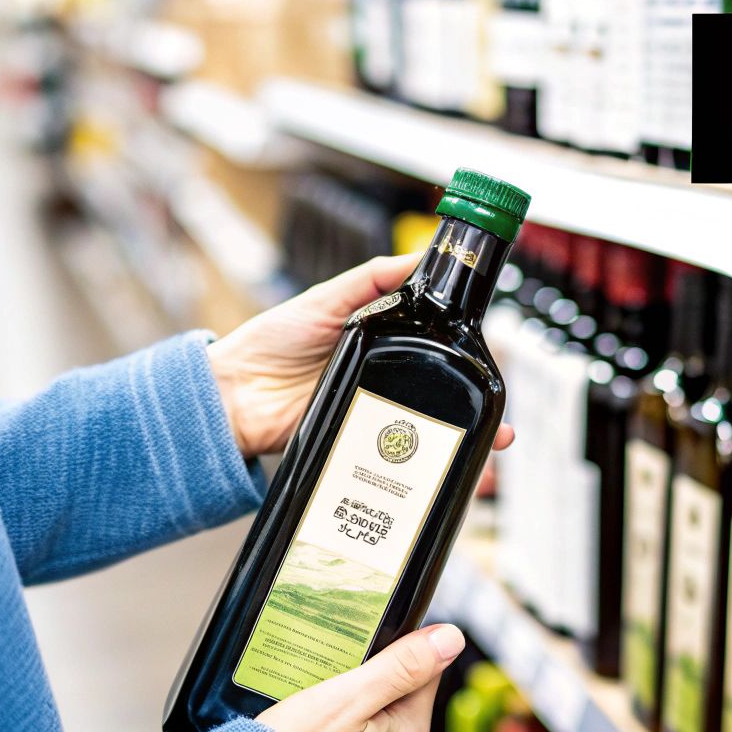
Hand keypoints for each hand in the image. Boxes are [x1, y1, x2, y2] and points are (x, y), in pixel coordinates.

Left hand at [207, 255, 516, 457]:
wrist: (231, 396)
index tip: (494, 364)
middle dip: (478, 415)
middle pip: (442, 402)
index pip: (435, 353)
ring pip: (428, 437)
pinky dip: (426, 474)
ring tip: (487, 449)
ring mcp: (370, 418)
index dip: (467, 362)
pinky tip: (449, 474)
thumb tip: (419, 256)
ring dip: (461, 447)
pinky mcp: (356, 448)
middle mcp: (381, 383)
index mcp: (380, 344)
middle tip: (501, 423)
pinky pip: (397, 463)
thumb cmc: (269, 343)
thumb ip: (373, 280)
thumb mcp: (327, 300)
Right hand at [257, 624, 466, 731]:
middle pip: (397, 696)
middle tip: (338, 663)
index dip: (400, 649)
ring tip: (319, 688)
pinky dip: (334, 723)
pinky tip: (311, 716)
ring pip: (371, 718)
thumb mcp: (350, 696)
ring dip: (351, 698)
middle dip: (372, 674)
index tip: (370, 639)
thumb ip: (402, 667)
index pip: (425, 674)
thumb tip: (449, 640)